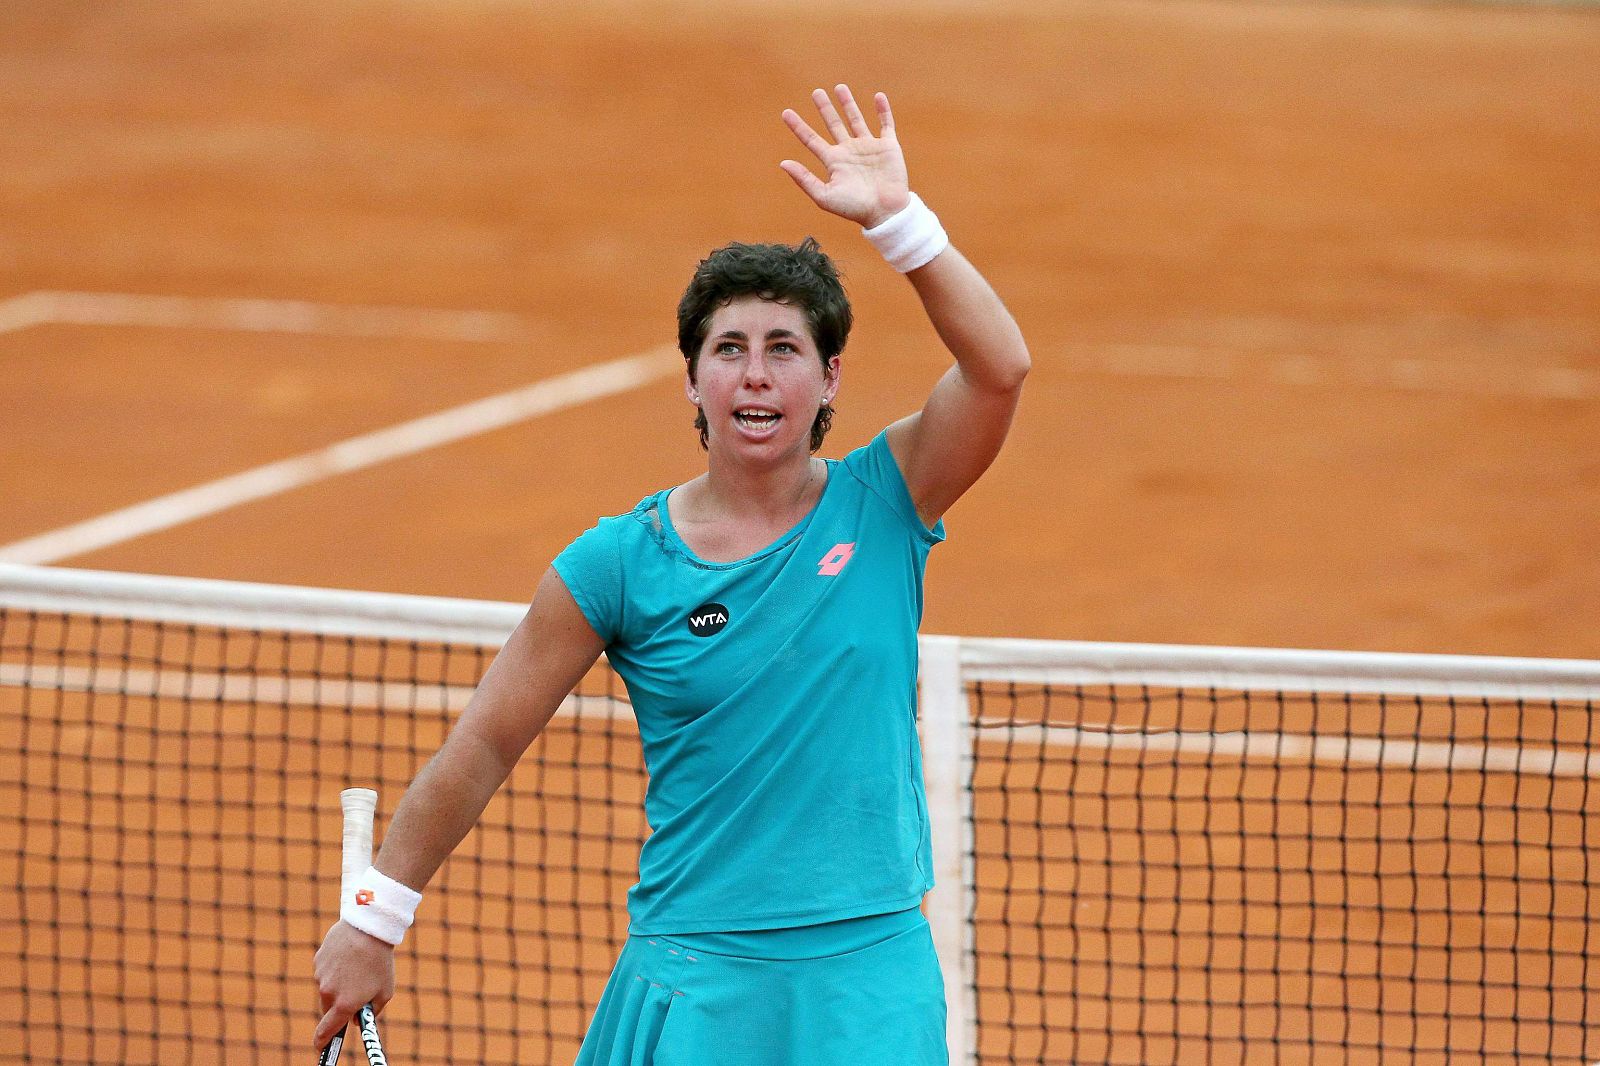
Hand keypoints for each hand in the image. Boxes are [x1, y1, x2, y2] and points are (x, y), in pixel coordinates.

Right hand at [313, 920, 395, 1051]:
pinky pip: (325, 970)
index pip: (327, 1031)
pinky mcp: (318, 960)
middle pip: (329, 1009)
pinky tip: (349, 956)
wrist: (369, 928)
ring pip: (327, 988)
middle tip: (356, 992)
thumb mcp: (385, 991)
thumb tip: (358, 1020)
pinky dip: (335, 968)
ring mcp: (321, 976)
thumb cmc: (380, 962)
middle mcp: (329, 993)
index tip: (321, 1048)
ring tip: (358, 967)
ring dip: (339, 984)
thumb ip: (372, 1011)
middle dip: (339, 1006)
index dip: (322, 1041)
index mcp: (345, 1004)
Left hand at [780, 85, 909, 228]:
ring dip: (848, 104)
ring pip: (856, 120)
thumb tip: (782, 163)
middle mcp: (849, 152)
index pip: (811, 140)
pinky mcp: (888, 147)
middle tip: (816, 92)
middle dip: (825, 108)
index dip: (798, 127)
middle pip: (833, 125)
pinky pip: (886, 124)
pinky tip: (878, 96)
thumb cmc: (854, 208)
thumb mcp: (824, 196)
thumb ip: (804, 179)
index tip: (785, 113)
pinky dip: (883, 110)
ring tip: (839, 87)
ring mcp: (869, 148)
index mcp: (834, 162)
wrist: (885, 212)